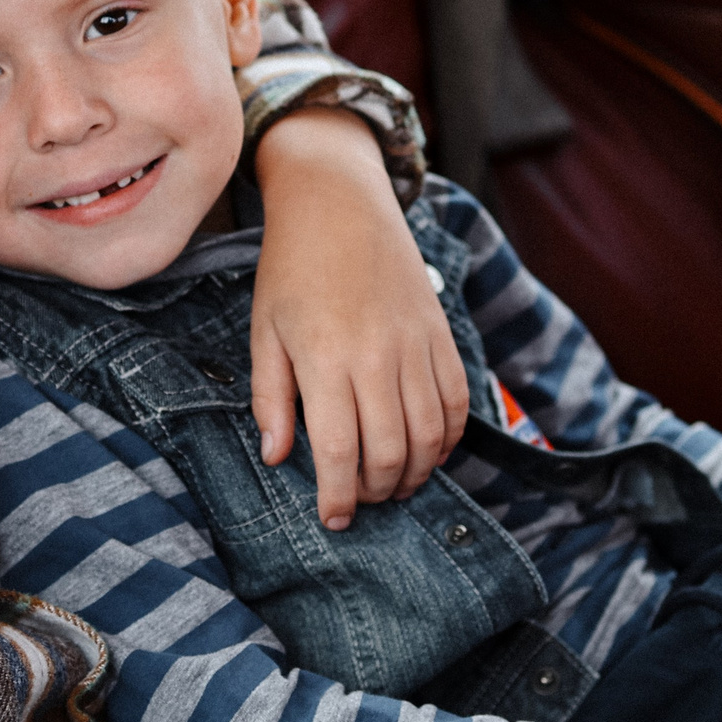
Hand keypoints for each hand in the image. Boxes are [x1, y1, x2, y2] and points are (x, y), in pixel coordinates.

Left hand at [249, 108, 469, 527]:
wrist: (339, 202)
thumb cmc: (292, 268)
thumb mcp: (264, 331)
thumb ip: (270, 399)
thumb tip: (278, 458)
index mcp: (325, 360)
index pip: (340, 453)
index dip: (340, 499)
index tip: (334, 519)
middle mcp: (376, 357)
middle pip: (390, 453)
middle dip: (377, 492)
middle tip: (361, 500)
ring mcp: (415, 345)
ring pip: (430, 436)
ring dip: (414, 473)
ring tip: (393, 484)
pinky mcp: (440, 334)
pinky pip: (457, 402)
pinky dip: (448, 438)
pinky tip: (427, 450)